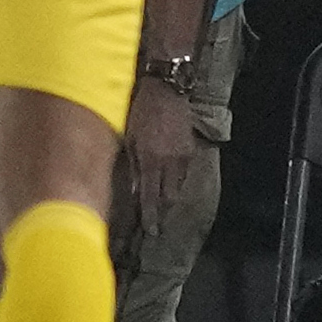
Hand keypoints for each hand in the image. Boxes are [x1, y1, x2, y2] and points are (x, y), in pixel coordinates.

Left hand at [123, 74, 200, 211]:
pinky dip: (176, 181)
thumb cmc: (141, 112)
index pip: (151, 197)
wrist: (167, 89)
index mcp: (152, 160)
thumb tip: (135, 191)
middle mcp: (170, 163)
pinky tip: (168, 182)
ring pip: (178, 187)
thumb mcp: (130, 139)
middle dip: (162, 212)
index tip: (150, 231)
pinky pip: (184, 173)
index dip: (151, 216)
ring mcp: (183, 157)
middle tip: (156, 222)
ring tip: (160, 204)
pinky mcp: (191, 149)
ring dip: (169, 197)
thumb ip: (134, 167)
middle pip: (169, 197)